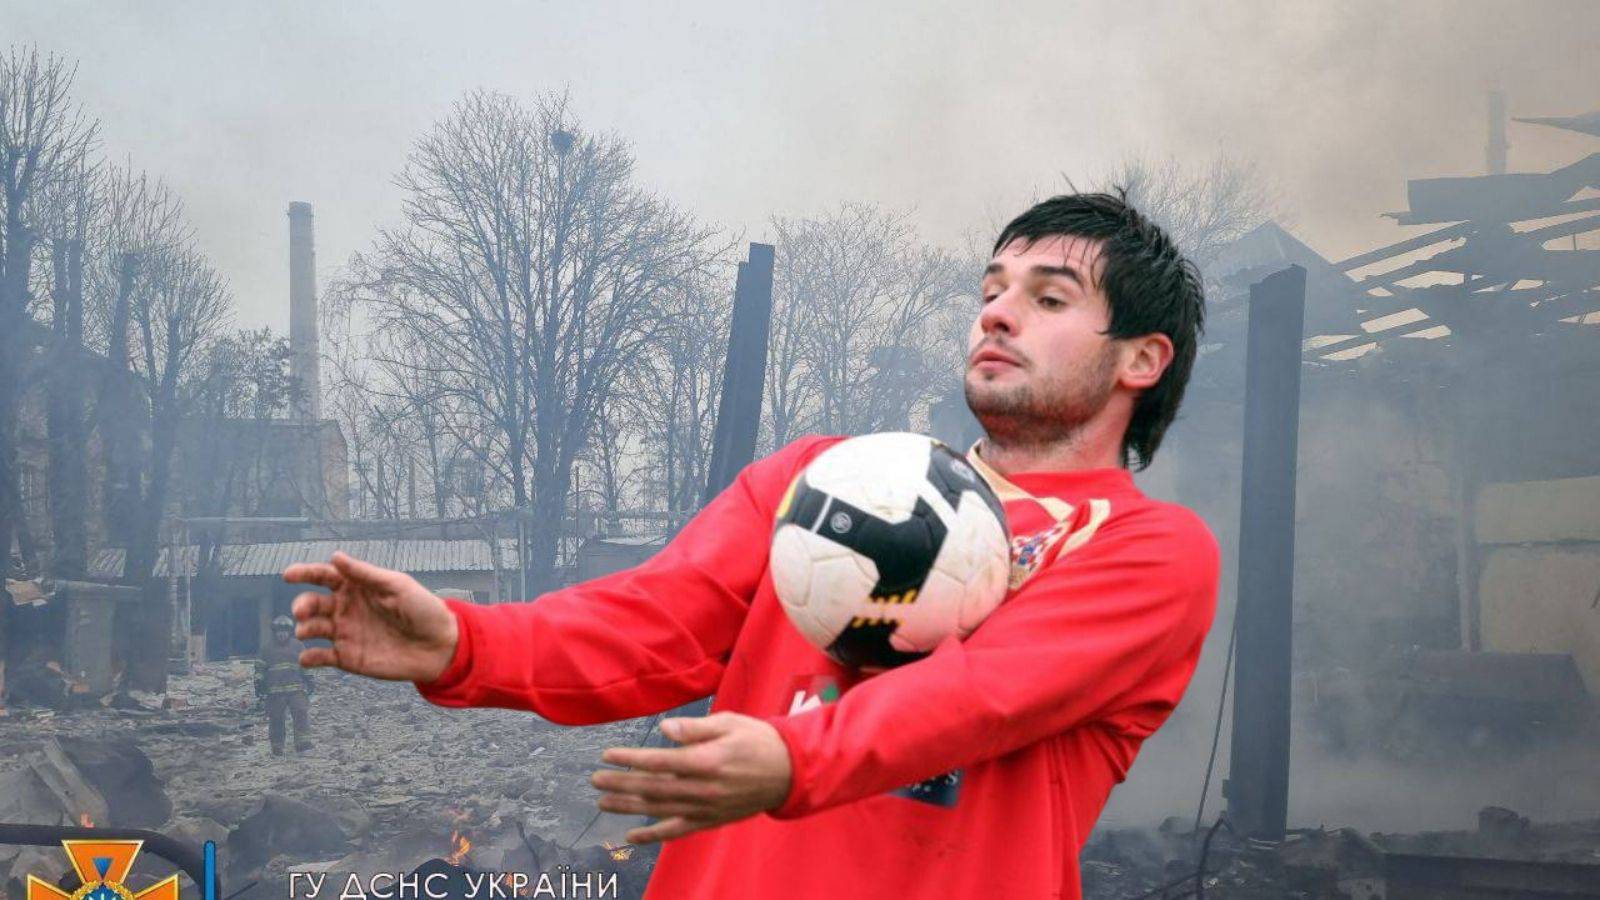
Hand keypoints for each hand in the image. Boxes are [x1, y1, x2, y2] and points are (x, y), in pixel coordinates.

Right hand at [281, 551, 458, 681]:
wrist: (440, 646)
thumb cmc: (423, 609)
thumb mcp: (397, 586)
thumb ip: (366, 574)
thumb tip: (336, 557)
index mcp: (356, 587)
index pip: (324, 576)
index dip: (304, 573)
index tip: (289, 575)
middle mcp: (346, 609)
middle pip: (313, 603)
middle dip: (302, 605)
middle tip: (301, 611)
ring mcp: (345, 633)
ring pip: (312, 629)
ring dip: (304, 629)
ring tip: (306, 631)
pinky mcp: (348, 658)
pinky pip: (321, 658)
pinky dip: (309, 658)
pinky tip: (307, 658)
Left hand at [591, 713, 792, 843]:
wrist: (790, 771)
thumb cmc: (758, 741)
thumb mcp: (729, 723)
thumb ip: (695, 728)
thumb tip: (665, 729)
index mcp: (706, 761)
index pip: (658, 761)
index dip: (630, 759)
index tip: (607, 755)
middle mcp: (703, 788)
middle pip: (652, 788)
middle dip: (620, 784)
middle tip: (595, 780)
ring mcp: (706, 808)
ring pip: (659, 810)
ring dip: (628, 807)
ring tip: (603, 803)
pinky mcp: (711, 820)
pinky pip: (677, 831)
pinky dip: (653, 835)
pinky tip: (632, 836)